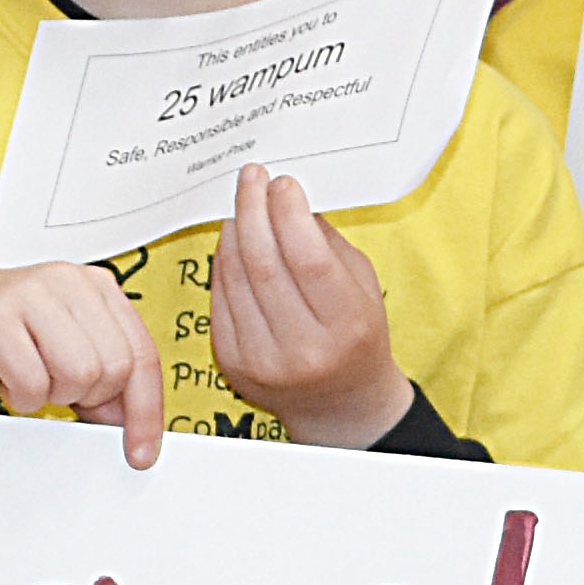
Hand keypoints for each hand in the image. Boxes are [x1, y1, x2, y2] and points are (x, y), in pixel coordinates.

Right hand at [0, 263, 168, 468]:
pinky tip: (7, 378)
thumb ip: (105, 381)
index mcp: (96, 287)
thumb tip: (132, 424)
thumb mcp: (66, 352)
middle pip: (113, 369)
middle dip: (86, 397)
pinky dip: (22, 397)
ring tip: (30, 377)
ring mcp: (31, 293)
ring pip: (80, 375)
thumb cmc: (3, 337)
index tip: (141, 452)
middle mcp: (68, 281)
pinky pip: (34, 383)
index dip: (146, 411)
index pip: (142, 354)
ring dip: (52, 394)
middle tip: (55, 388)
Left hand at [207, 165, 409, 447]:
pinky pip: (221, 298)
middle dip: (255, 211)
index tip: (283, 184)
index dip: (290, 215)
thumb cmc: (356, 339)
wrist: (339, 406)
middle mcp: (302, 350)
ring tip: (243, 203)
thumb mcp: (362, 289)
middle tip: (253, 179)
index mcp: (345, 327)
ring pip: (236, 278)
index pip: (309, 260)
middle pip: (265, 265)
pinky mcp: (233, 363)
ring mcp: (262, 360)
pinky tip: (233, 240)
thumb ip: (328, 245)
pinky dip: (223, 262)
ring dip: (235, 231)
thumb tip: (286, 198)